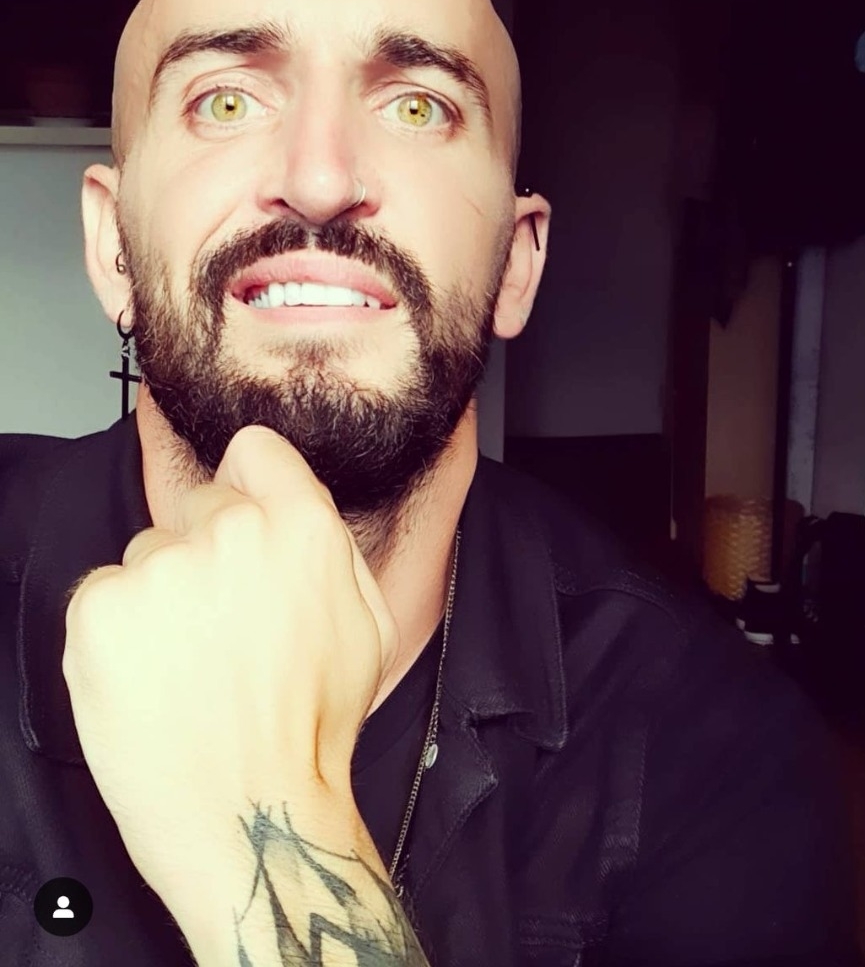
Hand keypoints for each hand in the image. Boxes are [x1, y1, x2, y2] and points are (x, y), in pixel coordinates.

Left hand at [62, 425, 399, 902]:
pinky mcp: (100, 609)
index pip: (254, 451)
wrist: (250, 812)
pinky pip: (105, 595)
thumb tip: (293, 506)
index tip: (241, 516)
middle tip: (221, 626)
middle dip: (207, 552)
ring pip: (149, 555)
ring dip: (163, 598)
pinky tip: (154, 678)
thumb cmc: (310, 729)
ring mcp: (160, 569)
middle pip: (198, 507)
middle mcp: (230, 533)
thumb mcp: (366, 625)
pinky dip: (121, 633)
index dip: (249, 484)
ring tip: (189, 665)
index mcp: (301, 528)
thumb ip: (328, 548)